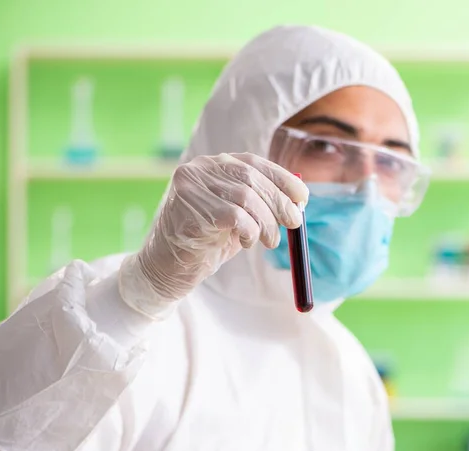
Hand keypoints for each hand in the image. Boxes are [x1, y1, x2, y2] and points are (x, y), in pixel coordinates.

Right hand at [119, 152, 307, 314]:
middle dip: (279, 202)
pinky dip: (249, 230)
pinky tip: (247, 242)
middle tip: (294, 223)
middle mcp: (199, 169)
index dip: (282, 178)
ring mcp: (191, 186)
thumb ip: (260, 206)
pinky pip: (234, 215)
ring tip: (270, 241)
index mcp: (212, 165)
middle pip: (251, 178)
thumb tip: (297, 203)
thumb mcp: (238, 219)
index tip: (302, 197)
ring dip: (266, 222)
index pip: (254, 163)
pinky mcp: (188, 208)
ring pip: (245, 196)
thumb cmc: (205, 244)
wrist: (166, 270)